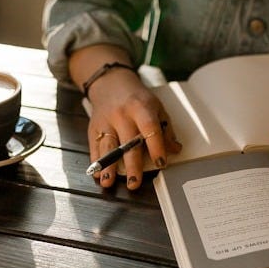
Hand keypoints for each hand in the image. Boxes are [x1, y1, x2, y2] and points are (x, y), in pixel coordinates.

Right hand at [86, 72, 180, 189]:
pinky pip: (94, 147)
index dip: (156, 147)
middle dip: (131, 165)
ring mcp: (106, 122)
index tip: (161, 163)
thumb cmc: (137, 98)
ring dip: (108, 166)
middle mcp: (122, 115)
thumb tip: (174, 149)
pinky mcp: (94, 128)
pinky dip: (96, 162)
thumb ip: (165, 129)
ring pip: (107, 146)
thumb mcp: (156, 107)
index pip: (150, 129)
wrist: (111, 84)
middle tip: (134, 183)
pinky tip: (98, 174)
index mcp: (141, 108)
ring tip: (109, 182)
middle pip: (128, 143)